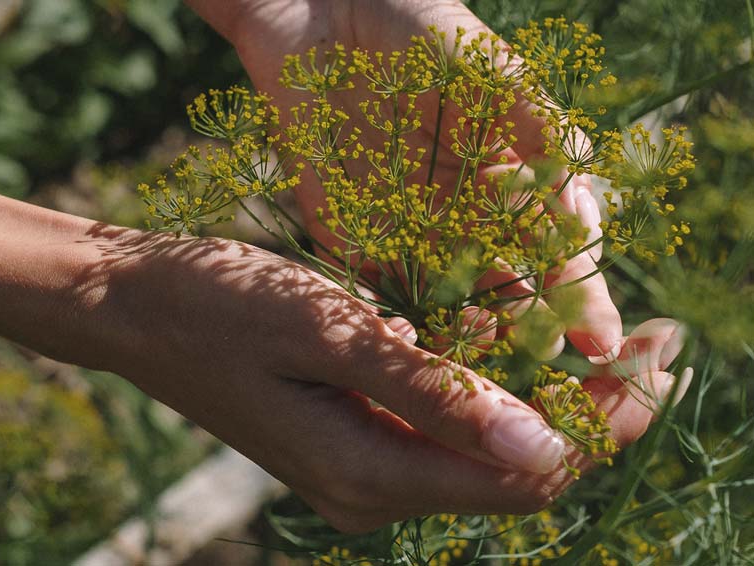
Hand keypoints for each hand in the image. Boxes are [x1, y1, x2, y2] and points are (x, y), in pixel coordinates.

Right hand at [73, 225, 688, 531]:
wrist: (133, 309)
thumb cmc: (218, 306)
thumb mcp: (329, 333)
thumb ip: (433, 394)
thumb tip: (546, 445)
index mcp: (370, 472)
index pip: (528, 472)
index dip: (608, 420)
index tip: (666, 354)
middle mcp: (373, 492)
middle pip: (518, 472)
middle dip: (596, 412)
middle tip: (657, 341)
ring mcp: (360, 473)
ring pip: (487, 453)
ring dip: (549, 402)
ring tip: (601, 340)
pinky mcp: (351, 443)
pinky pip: (445, 434)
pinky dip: (492, 395)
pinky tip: (513, 346)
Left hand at [188, 0, 621, 359]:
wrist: (321, 13)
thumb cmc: (419, 31)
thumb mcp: (494, 73)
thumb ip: (540, 135)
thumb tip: (584, 206)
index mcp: (509, 179)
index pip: (556, 251)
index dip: (581, 295)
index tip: (600, 341)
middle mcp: (464, 214)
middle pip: (508, 288)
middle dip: (530, 330)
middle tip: (548, 368)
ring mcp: (407, 229)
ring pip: (447, 301)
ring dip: (468, 335)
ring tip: (487, 361)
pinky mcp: (349, 234)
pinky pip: (378, 289)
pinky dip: (399, 322)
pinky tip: (420, 348)